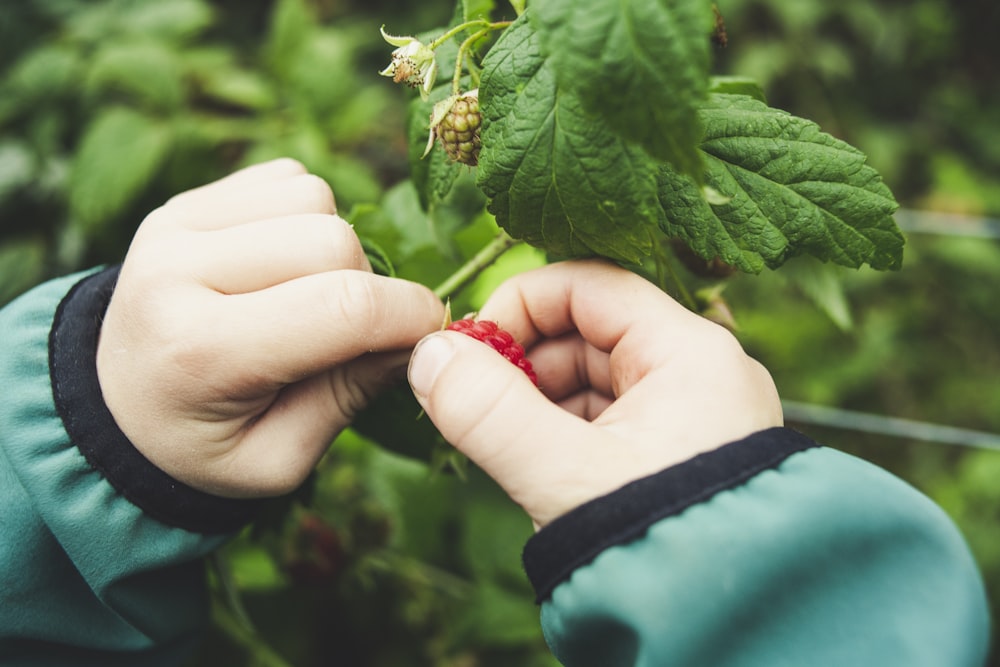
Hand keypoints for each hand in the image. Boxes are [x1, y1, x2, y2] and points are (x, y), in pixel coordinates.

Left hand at [96, 159, 444, 497]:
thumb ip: (347, 398)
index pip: (343, 308)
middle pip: (334, 241)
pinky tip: (285, 266)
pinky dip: (309, 218)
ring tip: (308, 298)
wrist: (117, 405)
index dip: (409, 317)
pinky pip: (289, 178)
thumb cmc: (203, 446)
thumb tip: (417, 337)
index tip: (429, 338)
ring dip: (336, 248)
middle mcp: (176, 271)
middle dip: (368, 287)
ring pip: (315, 197)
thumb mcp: (277, 459)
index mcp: (200, 352)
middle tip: (348, 333)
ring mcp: (175, 224)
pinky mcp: (185, 200)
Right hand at [407, 260, 781, 527]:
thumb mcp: (564, 475)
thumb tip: (427, 356)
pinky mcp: (680, 457)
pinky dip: (564, 436)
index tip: (468, 349)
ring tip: (502, 445)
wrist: (733, 628)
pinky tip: (537, 469)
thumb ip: (488, 412)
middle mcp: (699, 374)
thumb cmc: (663, 543)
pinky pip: (608, 424)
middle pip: (588, 334)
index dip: (519, 305)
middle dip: (522, 363)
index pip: (589, 286)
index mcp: (689, 352)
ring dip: (538, 404)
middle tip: (472, 402)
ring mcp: (693, 417)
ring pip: (594, 382)